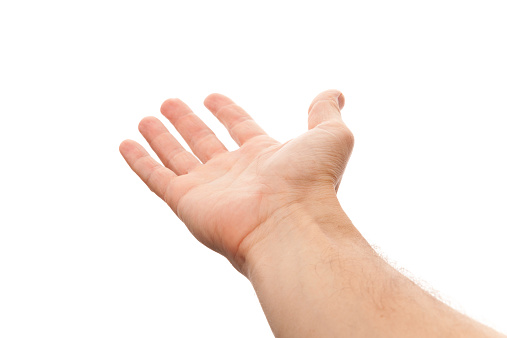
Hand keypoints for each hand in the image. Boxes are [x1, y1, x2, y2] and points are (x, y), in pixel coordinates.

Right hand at [119, 89, 353, 272]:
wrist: (290, 224)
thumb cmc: (312, 183)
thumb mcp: (330, 137)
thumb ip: (326, 112)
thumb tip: (335, 93)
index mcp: (263, 157)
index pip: (239, 127)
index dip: (226, 110)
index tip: (212, 97)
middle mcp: (234, 173)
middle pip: (203, 140)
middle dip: (187, 121)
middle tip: (170, 103)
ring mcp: (208, 188)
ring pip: (177, 157)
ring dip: (161, 138)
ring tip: (146, 119)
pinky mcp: (185, 202)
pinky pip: (156, 178)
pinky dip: (139, 162)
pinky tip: (126, 144)